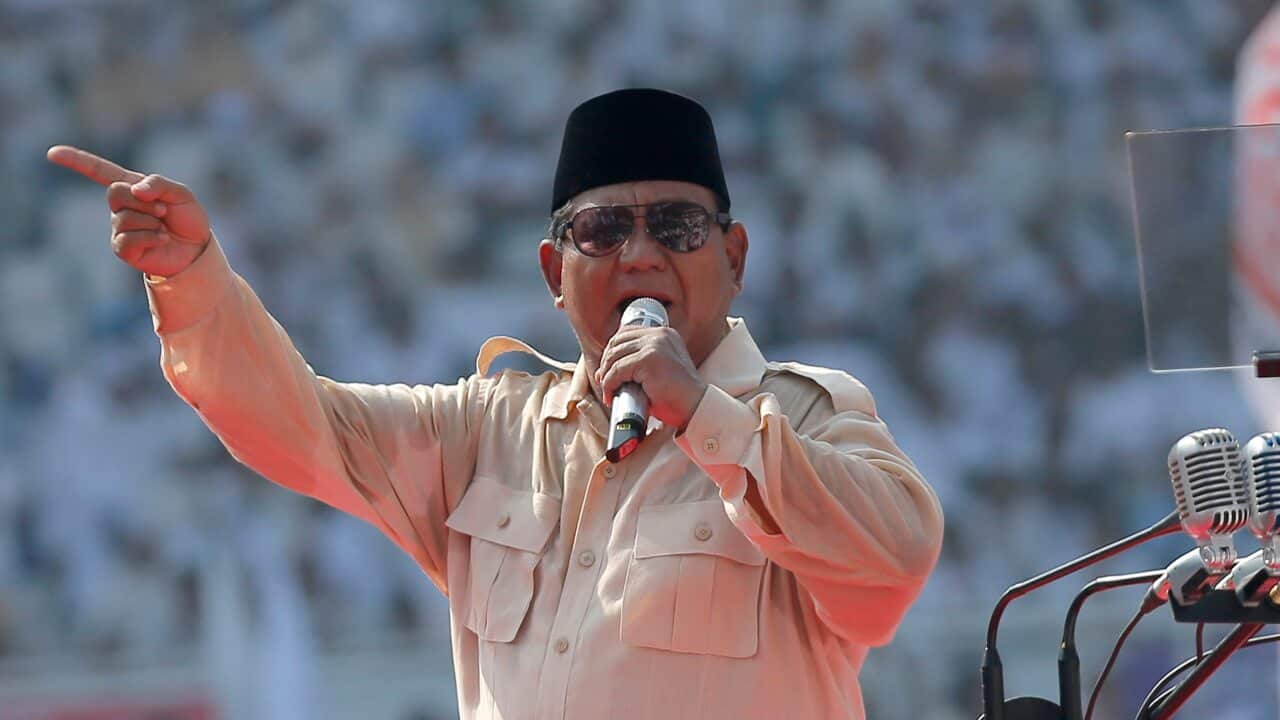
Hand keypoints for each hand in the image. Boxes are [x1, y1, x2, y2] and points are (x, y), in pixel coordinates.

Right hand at [46, 145, 210, 277]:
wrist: (197, 248)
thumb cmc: (187, 218)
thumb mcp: (181, 194)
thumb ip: (158, 184)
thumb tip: (135, 191)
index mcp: (131, 186)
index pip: (99, 171)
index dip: (76, 161)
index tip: (52, 153)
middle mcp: (121, 206)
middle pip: (115, 193)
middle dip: (144, 202)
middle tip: (163, 212)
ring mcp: (119, 227)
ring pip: (124, 218)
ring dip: (151, 222)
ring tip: (164, 227)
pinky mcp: (123, 249)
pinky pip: (127, 239)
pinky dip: (150, 237)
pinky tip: (161, 239)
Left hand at [596, 326, 708, 430]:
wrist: (696, 408)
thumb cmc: (677, 396)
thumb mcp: (657, 372)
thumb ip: (636, 364)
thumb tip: (601, 371)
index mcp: (664, 334)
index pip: (626, 333)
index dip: (612, 351)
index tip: (607, 371)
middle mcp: (660, 334)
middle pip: (617, 341)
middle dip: (606, 363)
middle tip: (604, 383)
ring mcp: (655, 345)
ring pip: (615, 356)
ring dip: (606, 376)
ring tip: (608, 392)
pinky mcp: (649, 359)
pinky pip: (617, 370)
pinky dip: (609, 385)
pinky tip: (611, 396)